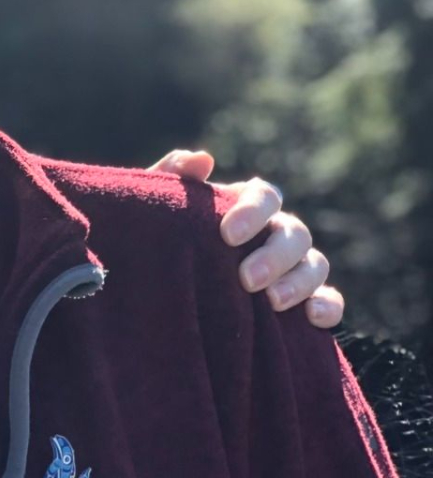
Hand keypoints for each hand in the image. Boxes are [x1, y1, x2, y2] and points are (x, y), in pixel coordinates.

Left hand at [150, 150, 342, 329]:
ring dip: (300, 281)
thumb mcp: (149, 210)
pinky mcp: (301, 303)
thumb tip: (202, 160)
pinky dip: (328, 307)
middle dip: (275, 255)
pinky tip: (312, 318)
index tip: (227, 235)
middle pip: (294, 234)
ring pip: (315, 265)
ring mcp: (291, 269)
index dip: (253, 212)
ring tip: (273, 302)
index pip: (264, 196)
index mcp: (243, 208)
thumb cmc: (151, 242)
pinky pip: (328, 301)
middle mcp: (273, 235)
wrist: (148, 292)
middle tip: (247, 279)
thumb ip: (170, 177)